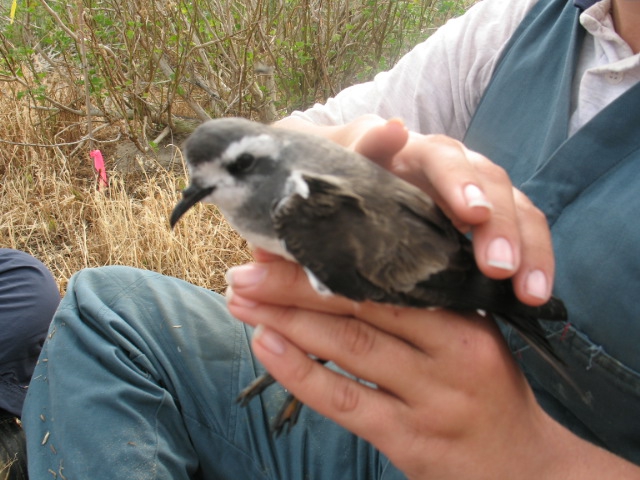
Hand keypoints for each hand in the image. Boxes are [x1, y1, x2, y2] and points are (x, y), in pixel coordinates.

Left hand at [225, 257, 637, 479]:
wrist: (525, 468)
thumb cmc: (486, 389)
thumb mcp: (468, 335)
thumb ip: (418, 304)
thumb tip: (341, 268)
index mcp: (464, 314)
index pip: (387, 274)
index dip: (329, 255)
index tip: (281, 240)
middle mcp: (451, 350)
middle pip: (361, 303)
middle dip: (294, 283)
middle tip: (245, 269)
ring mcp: (431, 398)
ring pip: (348, 346)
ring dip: (286, 319)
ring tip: (241, 299)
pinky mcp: (411, 440)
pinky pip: (345, 401)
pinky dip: (301, 372)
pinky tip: (266, 345)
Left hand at [274, 115, 553, 305]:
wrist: (354, 181)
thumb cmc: (347, 175)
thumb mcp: (345, 163)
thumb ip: (363, 149)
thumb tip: (392, 128)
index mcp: (418, 152)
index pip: (445, 158)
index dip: (460, 182)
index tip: (470, 213)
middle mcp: (457, 168)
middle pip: (492, 183)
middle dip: (500, 225)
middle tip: (499, 266)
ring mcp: (479, 194)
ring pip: (517, 209)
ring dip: (530, 250)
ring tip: (530, 292)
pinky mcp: (490, 223)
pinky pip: (523, 236)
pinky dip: (533, 263)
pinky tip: (534, 295)